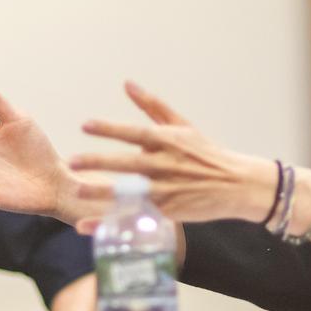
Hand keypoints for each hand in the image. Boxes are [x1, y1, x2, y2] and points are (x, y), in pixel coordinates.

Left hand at [68, 82, 279, 229]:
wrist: (238, 184)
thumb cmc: (208, 153)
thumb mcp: (183, 125)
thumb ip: (153, 106)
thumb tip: (127, 84)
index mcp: (169, 141)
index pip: (135, 133)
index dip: (110, 128)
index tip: (86, 125)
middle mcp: (167, 165)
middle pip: (128, 163)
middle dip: (99, 162)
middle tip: (72, 161)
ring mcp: (168, 190)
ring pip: (131, 192)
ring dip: (103, 193)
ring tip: (78, 191)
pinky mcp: (168, 212)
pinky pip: (136, 218)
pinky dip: (112, 223)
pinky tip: (89, 226)